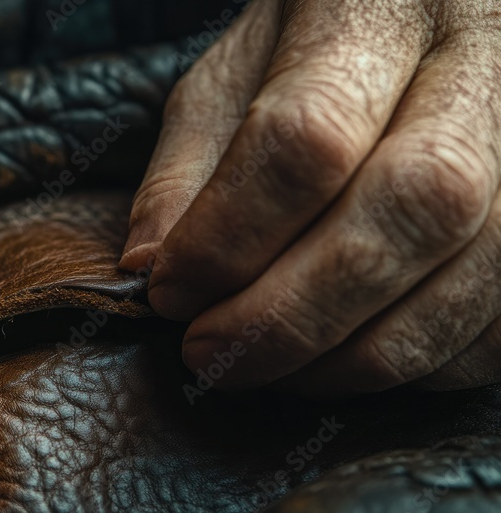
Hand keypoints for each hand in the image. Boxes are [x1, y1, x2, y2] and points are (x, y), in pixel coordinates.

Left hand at [125, 0, 500, 395]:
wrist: (415, 19)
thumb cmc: (311, 49)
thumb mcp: (231, 79)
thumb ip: (188, 167)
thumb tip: (150, 268)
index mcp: (375, 4)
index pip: (309, 135)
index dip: (230, 236)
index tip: (169, 292)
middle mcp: (484, 54)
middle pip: (415, 205)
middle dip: (295, 312)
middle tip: (213, 355)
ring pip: (482, 268)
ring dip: (363, 353)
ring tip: (278, 370)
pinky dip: (431, 360)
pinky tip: (357, 357)